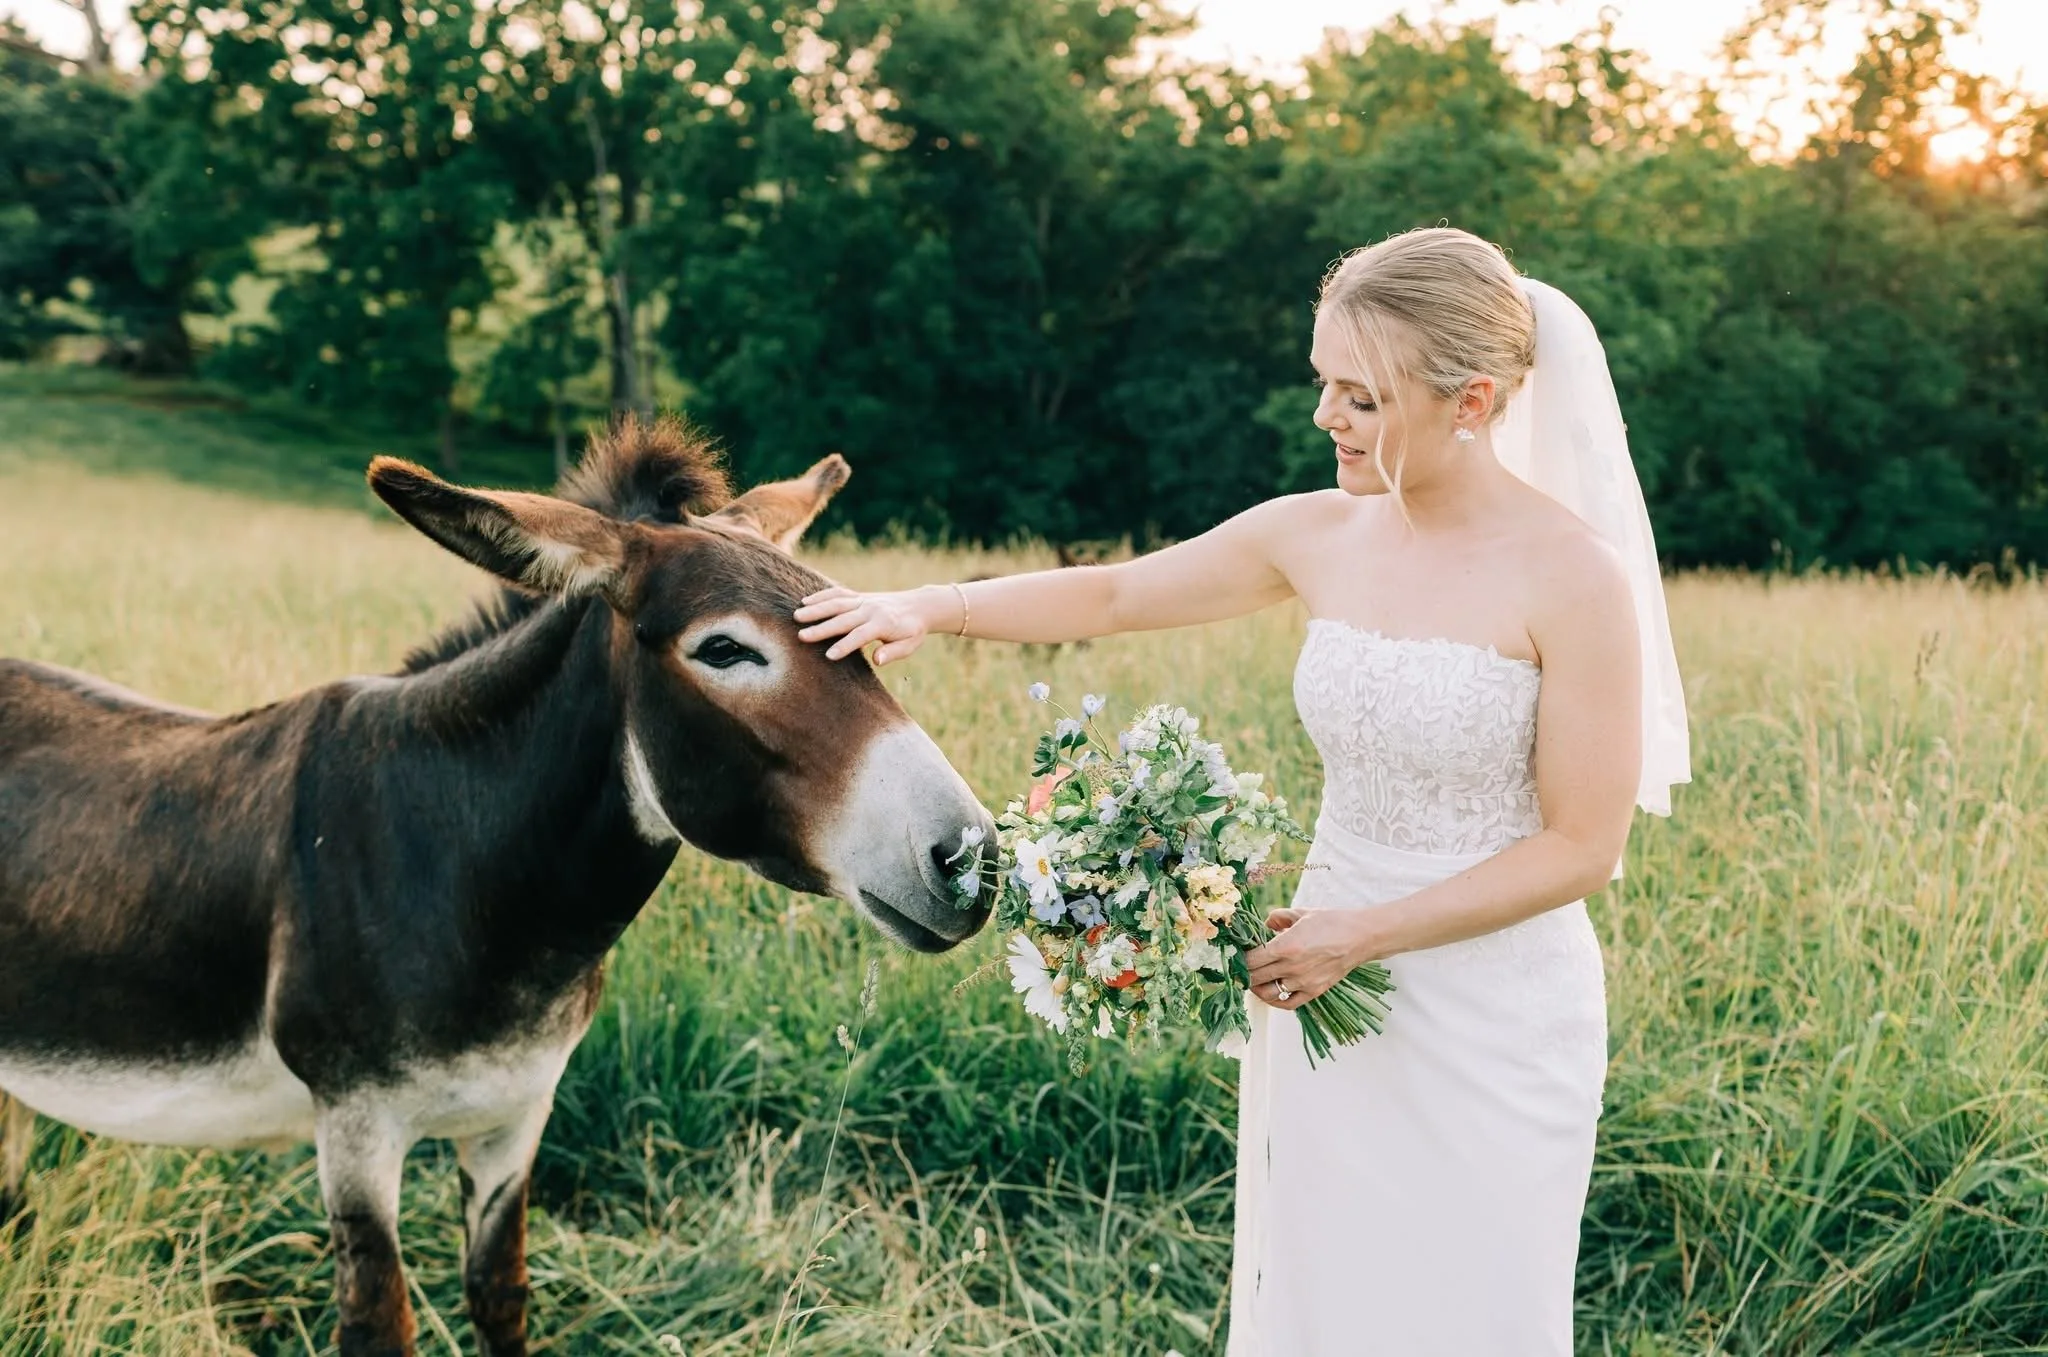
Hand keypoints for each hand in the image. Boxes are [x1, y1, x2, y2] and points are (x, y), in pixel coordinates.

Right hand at [794, 585, 937, 663]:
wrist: (919, 605)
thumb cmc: (912, 631)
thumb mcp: (909, 645)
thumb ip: (893, 652)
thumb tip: (877, 660)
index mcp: (883, 624)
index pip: (860, 635)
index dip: (845, 645)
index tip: (829, 656)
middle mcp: (871, 609)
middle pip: (843, 619)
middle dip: (822, 628)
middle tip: (801, 636)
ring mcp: (863, 600)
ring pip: (837, 603)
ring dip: (816, 608)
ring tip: (797, 616)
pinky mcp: (859, 596)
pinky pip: (838, 593)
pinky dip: (821, 595)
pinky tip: (805, 600)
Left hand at [1245, 909, 1375, 1009]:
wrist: (1360, 937)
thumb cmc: (1331, 922)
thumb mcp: (1301, 913)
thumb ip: (1278, 917)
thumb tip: (1264, 925)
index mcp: (1285, 946)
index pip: (1250, 960)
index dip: (1239, 960)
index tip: (1236, 956)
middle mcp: (1291, 967)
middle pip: (1254, 978)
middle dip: (1243, 974)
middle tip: (1239, 969)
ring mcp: (1303, 982)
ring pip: (1267, 993)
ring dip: (1256, 988)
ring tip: (1254, 980)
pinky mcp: (1314, 992)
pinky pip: (1287, 1003)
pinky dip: (1275, 1000)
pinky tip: (1271, 992)